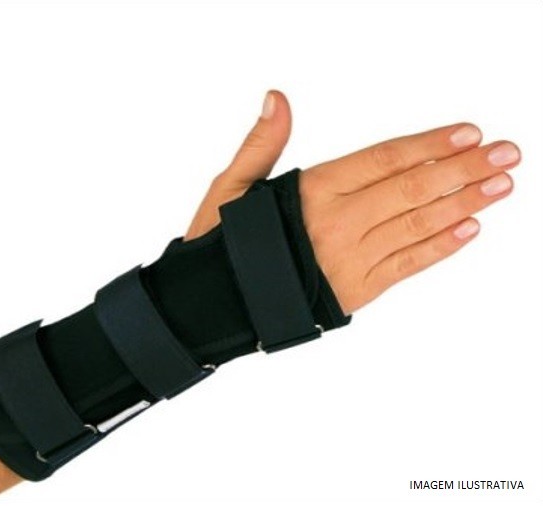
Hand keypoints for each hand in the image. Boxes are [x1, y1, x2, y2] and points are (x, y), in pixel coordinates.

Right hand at [186, 91, 519, 314]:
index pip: (382, 159)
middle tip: (507, 155)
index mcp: (310, 192)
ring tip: (500, 186)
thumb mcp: (231, 186)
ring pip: (416, 226)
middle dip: (463, 169)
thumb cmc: (222, 243)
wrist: (212, 306)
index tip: (468, 133)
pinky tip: (467, 230)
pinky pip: (405, 267)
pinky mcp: (354, 293)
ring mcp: (349, 262)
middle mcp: (336, 225)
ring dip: (464, 204)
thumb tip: (276, 99)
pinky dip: (438, 248)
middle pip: (410, 189)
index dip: (429, 145)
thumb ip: (262, 143)